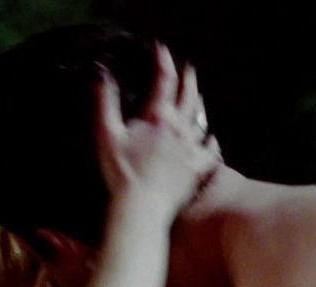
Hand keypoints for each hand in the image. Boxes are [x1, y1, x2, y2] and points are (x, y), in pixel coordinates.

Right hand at [95, 43, 220, 217]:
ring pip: (201, 121)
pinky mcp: (196, 170)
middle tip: (188, 69)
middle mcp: (179, 129)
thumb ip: (106, 102)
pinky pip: (210, 153)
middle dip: (188, 79)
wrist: (141, 207)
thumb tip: (103, 75)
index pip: (164, 80)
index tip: (161, 50)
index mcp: (158, 117)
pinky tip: (212, 140)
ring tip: (199, 98)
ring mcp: (191, 150)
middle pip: (189, 96)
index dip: (163, 61)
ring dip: (199, 106)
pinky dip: (211, 143)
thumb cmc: (121, 173)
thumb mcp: (106, 134)